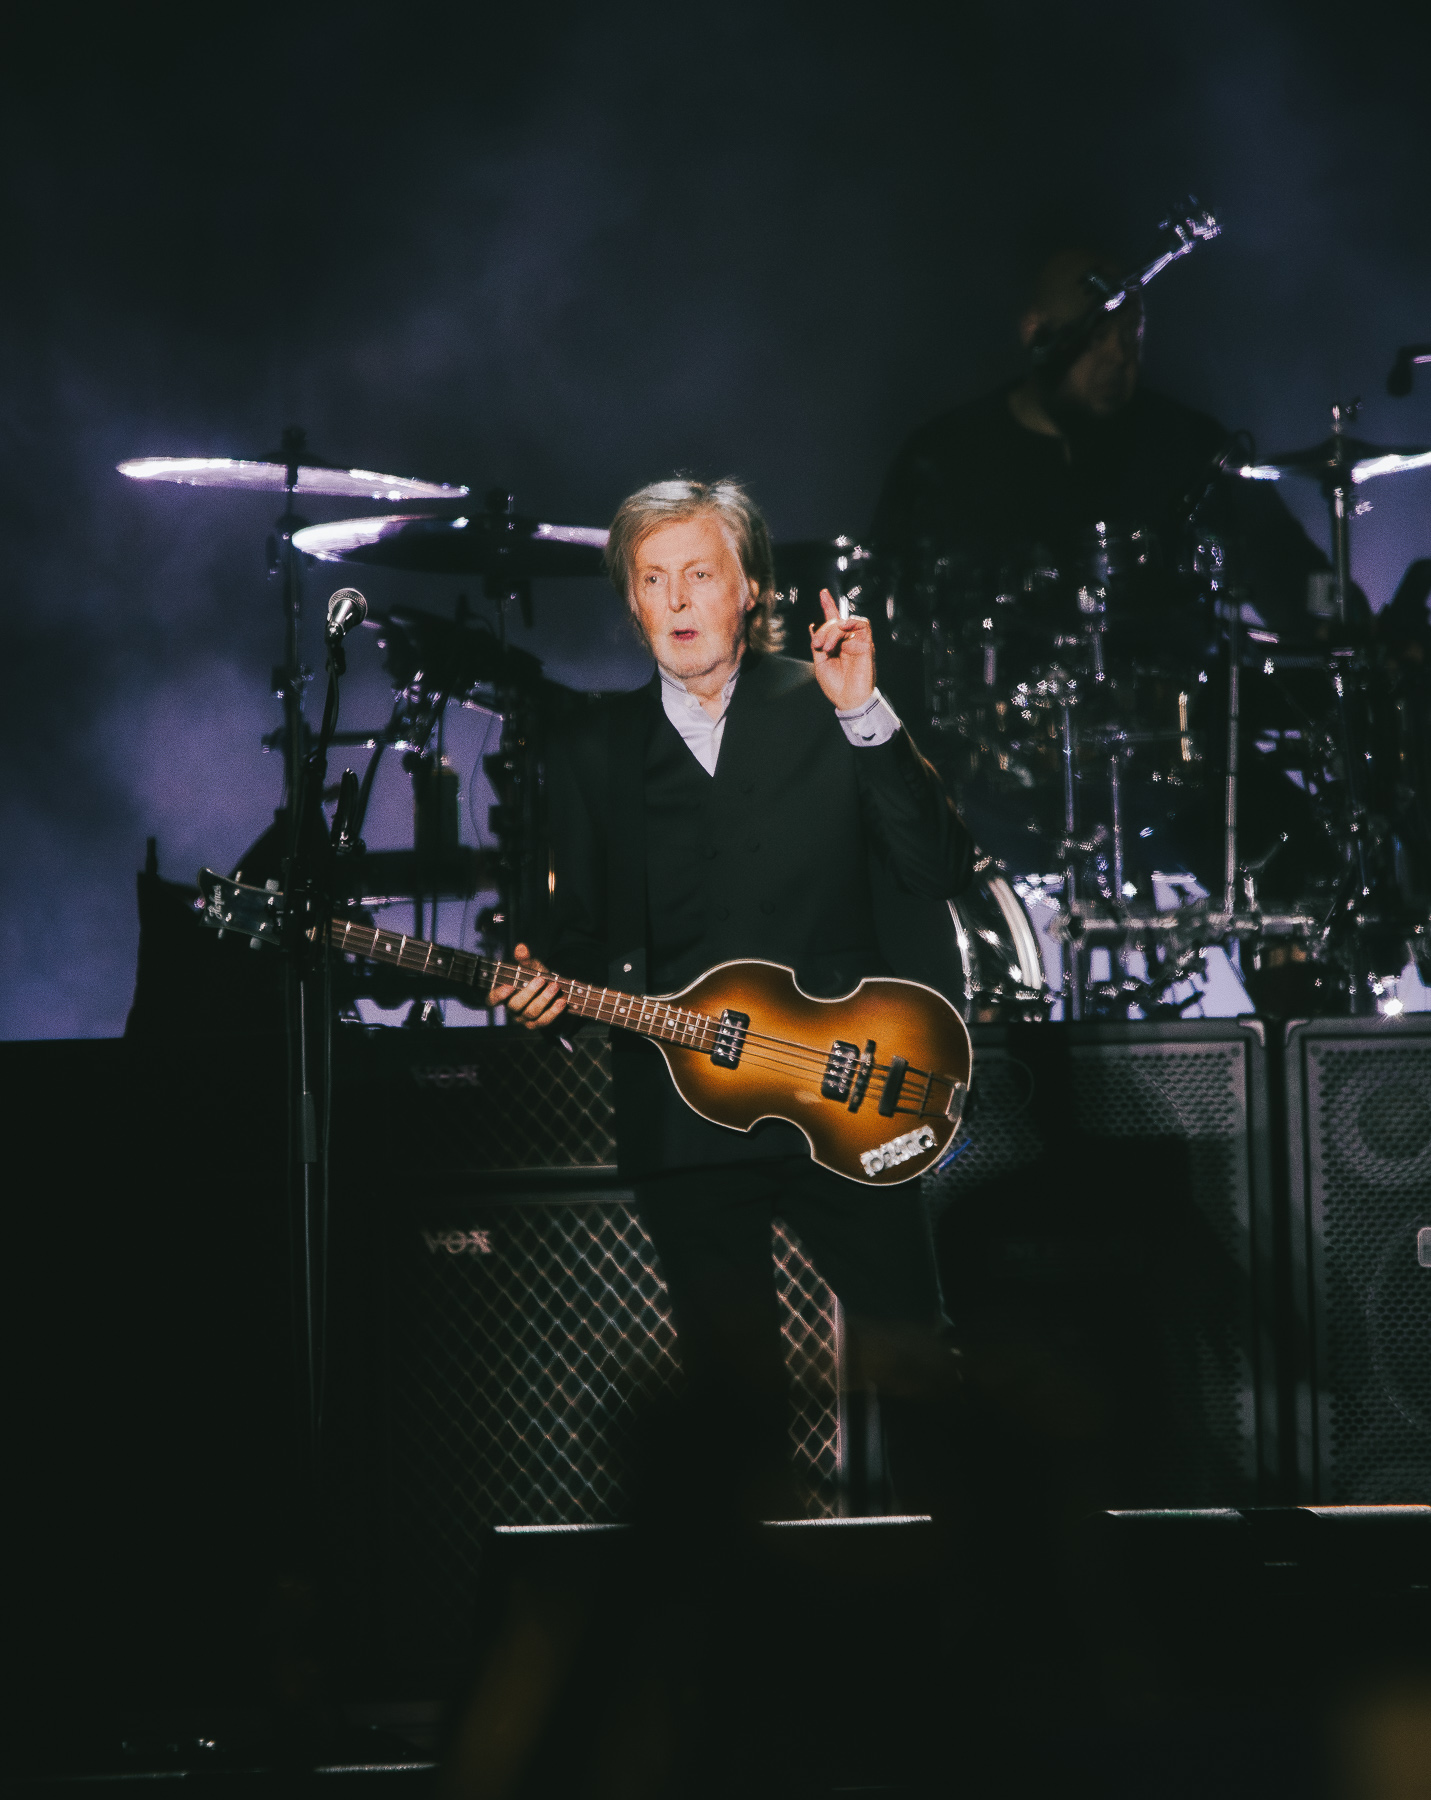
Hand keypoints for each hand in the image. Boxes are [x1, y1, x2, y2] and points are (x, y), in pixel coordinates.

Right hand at [488, 942, 566, 1029]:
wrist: (552, 994)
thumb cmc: (536, 978)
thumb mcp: (531, 967)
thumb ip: (524, 959)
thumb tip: (521, 948)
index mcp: (504, 995)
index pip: (492, 1000)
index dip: (498, 995)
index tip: (509, 987)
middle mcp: (511, 1009)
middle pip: (515, 1005)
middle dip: (529, 992)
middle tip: (541, 979)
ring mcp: (524, 1019)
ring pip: (531, 1013)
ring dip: (544, 999)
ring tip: (555, 986)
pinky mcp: (537, 1025)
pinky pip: (544, 1021)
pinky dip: (554, 1011)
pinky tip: (561, 1001)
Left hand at [809, 589, 875, 711]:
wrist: (848, 700)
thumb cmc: (835, 685)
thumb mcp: (819, 663)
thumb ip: (817, 644)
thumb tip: (812, 627)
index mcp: (837, 644)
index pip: (834, 621)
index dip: (829, 606)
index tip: (823, 593)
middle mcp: (848, 641)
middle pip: (836, 621)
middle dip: (823, 630)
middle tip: (817, 646)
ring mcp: (858, 642)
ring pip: (846, 622)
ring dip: (833, 630)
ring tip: (827, 647)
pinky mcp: (867, 645)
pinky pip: (863, 625)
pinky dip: (851, 623)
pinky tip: (842, 630)